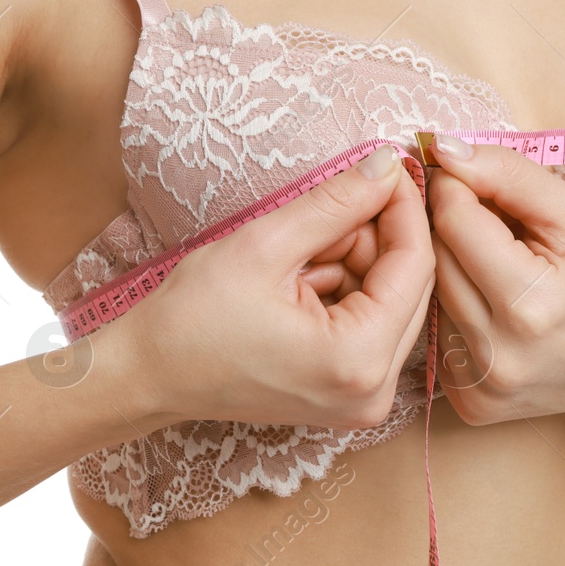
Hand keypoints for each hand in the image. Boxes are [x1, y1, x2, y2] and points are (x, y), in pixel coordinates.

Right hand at [134, 144, 435, 429]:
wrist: (150, 374)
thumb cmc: (192, 318)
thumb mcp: (265, 245)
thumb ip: (336, 203)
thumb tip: (387, 166)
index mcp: (357, 361)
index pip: (414, 267)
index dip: (403, 207)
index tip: (388, 165)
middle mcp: (375, 392)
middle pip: (410, 287)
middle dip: (376, 237)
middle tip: (329, 205)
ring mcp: (364, 400)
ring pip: (391, 302)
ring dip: (356, 263)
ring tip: (297, 254)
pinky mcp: (349, 396)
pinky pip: (372, 325)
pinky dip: (346, 290)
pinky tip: (300, 280)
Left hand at [424, 134, 564, 423]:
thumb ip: (507, 174)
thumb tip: (442, 149)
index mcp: (530, 305)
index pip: (452, 221)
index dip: (456, 187)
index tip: (471, 177)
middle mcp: (499, 355)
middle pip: (434, 259)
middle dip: (454, 226)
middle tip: (493, 220)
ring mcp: (482, 387)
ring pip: (430, 296)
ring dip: (453, 268)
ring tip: (501, 263)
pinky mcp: (472, 405)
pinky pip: (438, 335)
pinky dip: (458, 310)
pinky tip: (495, 305)